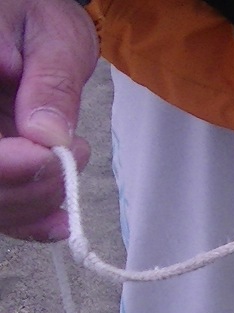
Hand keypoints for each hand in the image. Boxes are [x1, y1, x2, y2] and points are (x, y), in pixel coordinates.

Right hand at [0, 0, 96, 241]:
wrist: (29, 28)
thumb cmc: (35, 18)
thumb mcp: (52, 37)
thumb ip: (50, 83)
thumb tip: (48, 135)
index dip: (7, 165)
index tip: (51, 152)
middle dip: (31, 184)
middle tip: (76, 152)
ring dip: (37, 202)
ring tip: (74, 158)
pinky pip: (1, 211)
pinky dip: (31, 223)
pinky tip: (60, 220)